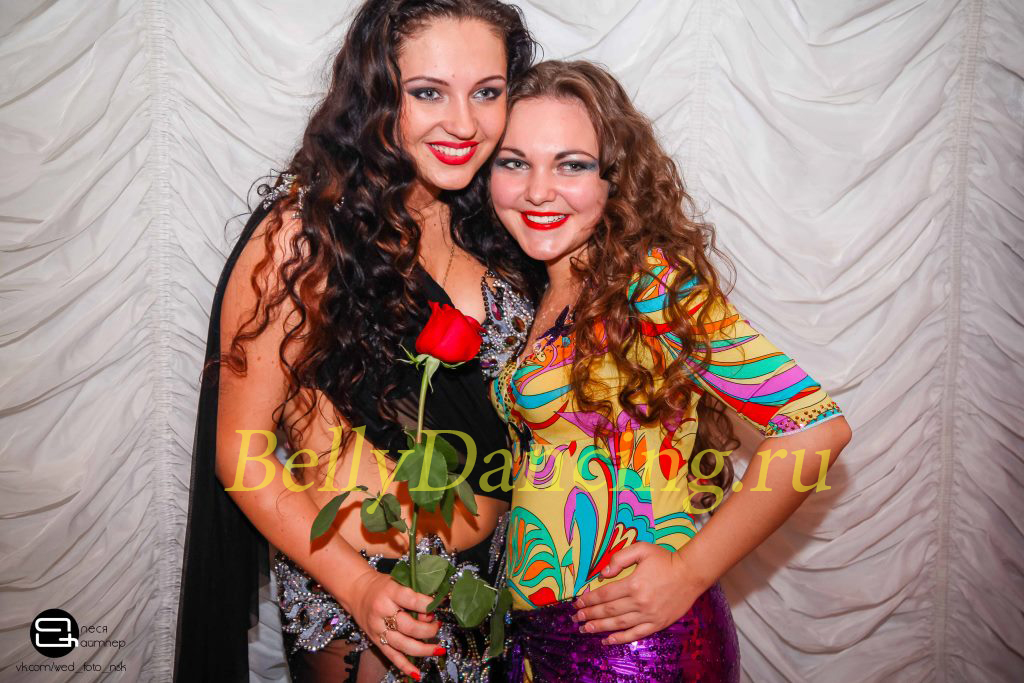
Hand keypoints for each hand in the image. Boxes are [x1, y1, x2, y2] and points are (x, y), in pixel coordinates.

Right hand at [346, 569, 443, 679]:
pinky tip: (417, 673)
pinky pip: (392, 656)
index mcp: (390, 592)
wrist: (356, 591)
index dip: (429, 605)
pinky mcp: (376, 641)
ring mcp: (378, 629)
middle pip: (409, 627)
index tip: (440, 604)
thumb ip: (414, 594)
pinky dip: (405, 666)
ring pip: (403, 645)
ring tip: (438, 649)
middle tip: (437, 625)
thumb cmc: (382, 585)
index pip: (412, 600)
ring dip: (424, 649)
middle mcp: (383, 612)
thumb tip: (432, 611)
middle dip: (428, 630)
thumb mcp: (398, 581)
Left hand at [571, 542, 706, 644]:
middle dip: (590, 615)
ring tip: (585, 629)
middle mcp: (639, 602)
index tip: (577, 603)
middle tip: (576, 618)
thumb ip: (620, 558)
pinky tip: (608, 640)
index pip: (605, 594)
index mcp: (633, 584)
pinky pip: (636, 634)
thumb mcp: (642, 549)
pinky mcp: (657, 623)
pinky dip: (620, 638)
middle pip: (608, 611)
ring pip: (619, 624)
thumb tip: (603, 573)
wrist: (691, 573)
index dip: (589, 599)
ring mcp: (649, 615)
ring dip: (600, 628)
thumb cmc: (665, 559)